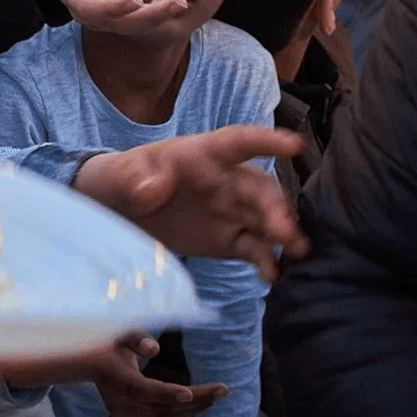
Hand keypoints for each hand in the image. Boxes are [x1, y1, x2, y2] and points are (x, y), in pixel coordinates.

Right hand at [42, 0, 193, 35]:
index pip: (93, 9)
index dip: (114, 8)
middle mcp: (93, 14)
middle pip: (125, 25)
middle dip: (154, 16)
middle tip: (179, 2)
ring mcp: (111, 17)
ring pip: (142, 23)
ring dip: (166, 8)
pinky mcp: (126, 12)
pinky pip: (150, 12)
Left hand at [74, 126, 307, 280]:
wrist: (121, 211)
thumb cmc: (127, 178)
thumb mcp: (123, 173)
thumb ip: (136, 176)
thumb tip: (151, 188)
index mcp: (204, 154)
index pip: (238, 142)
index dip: (266, 141)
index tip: (293, 145)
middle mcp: (227, 181)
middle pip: (260, 189)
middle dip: (277, 207)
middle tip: (284, 230)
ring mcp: (231, 212)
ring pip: (267, 219)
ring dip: (285, 234)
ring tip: (295, 251)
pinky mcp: (229, 240)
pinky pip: (255, 249)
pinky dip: (267, 260)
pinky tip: (272, 274)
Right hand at [94, 335, 226, 416]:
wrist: (87, 362)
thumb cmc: (108, 342)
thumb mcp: (121, 333)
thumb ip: (138, 339)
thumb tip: (155, 350)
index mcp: (118, 380)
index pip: (145, 390)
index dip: (168, 393)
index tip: (191, 394)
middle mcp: (120, 403)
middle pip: (162, 408)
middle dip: (195, 401)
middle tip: (223, 390)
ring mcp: (124, 415)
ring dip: (191, 411)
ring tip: (214, 397)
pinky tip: (196, 406)